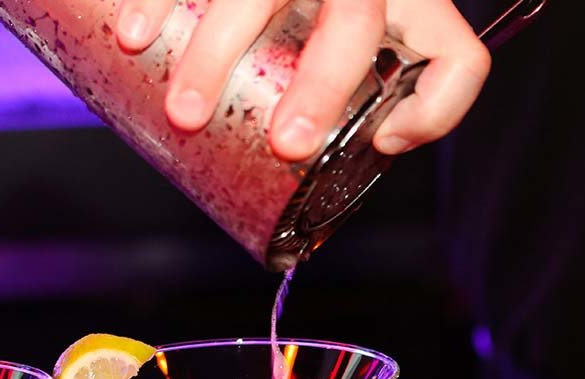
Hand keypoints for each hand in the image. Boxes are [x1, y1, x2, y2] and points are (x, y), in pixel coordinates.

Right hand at [113, 0, 490, 159]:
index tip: (382, 141)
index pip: (453, 53)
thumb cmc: (310, 6)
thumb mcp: (337, 33)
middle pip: (356, 21)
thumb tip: (341, 156)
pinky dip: (155, 2)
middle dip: (320, 88)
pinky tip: (132, 37)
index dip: (433, 109)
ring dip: (216, 56)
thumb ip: (337, 86)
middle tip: (286, 143)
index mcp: (400, 2)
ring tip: (181, 111)